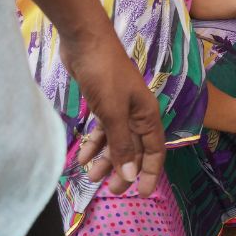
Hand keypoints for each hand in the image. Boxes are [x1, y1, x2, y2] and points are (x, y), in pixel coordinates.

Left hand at [62, 33, 165, 196]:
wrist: (85, 41)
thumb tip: (130, 175)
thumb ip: (122, 145)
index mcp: (146, 115)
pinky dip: (94, 143)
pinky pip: (103, 130)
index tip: (141, 194)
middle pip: (135, 149)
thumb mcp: (113, 113)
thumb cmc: (104, 75)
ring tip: (91, 176)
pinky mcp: (103, 102)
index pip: (154, 151)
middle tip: (111, 190)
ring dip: (106, 159)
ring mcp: (120, 108)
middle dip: (124, 170)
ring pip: (117, 141)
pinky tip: (81, 156)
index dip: (149, 172)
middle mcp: (137, 114)